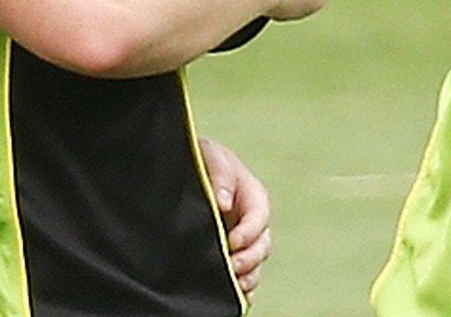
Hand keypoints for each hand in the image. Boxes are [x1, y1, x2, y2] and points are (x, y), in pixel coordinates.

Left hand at [198, 137, 270, 299]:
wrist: (189, 169)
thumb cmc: (204, 159)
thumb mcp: (211, 156)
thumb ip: (220, 175)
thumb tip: (223, 203)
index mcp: (253, 196)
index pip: (259, 217)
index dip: (248, 232)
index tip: (231, 242)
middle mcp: (252, 221)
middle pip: (262, 245)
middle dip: (249, 259)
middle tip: (231, 267)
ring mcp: (243, 239)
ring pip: (255, 263)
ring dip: (248, 276)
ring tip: (235, 284)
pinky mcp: (232, 253)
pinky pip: (244, 274)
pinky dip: (241, 287)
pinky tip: (233, 294)